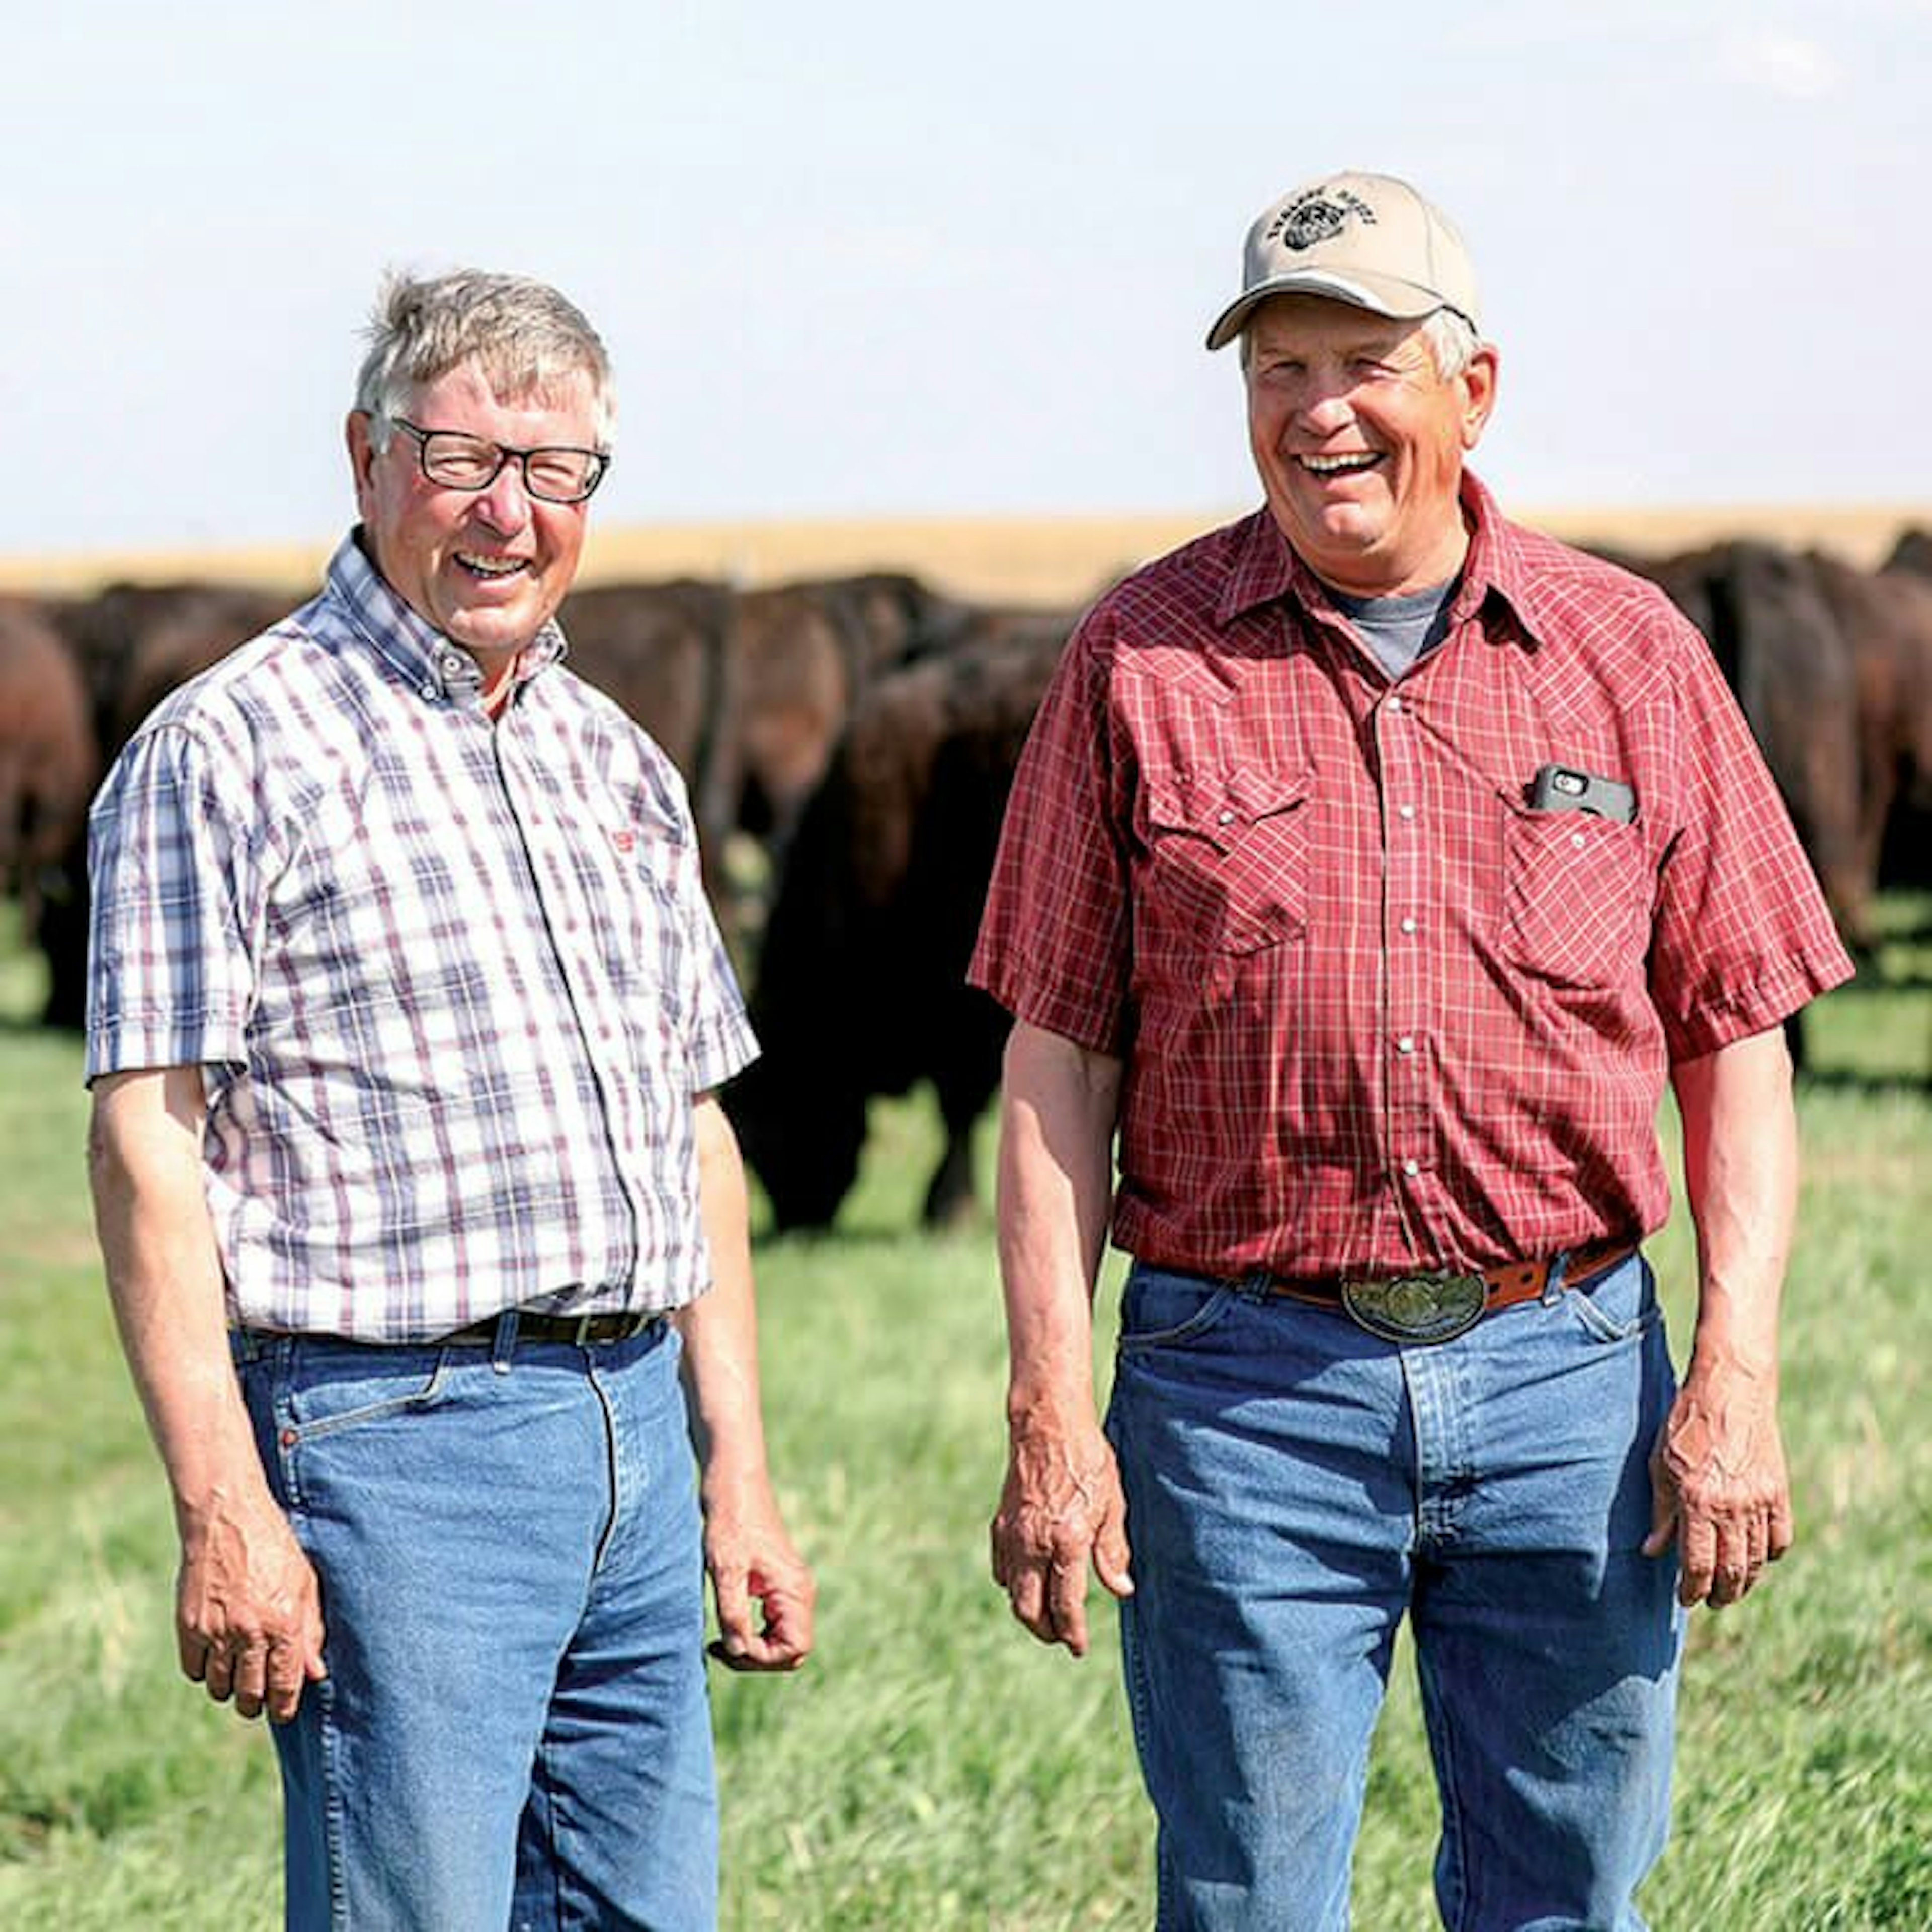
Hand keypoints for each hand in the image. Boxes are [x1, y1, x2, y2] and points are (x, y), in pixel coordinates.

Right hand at [176, 1492, 326, 1722]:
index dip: (283, 1706)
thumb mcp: (305, 1583)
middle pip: (249, 1694)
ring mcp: (216, 1631)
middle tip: (258, 1695)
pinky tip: (216, 1655)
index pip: (284, 1685)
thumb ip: (311, 1631)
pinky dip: (204, 1670)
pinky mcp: (188, 1627)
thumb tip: (315, 1674)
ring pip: (220, 1688)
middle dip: (255, 1701)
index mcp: (284, 1621)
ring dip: (229, 1687)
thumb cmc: (274, 1547)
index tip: (282, 1712)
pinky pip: (194, 1671)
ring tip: (238, 1672)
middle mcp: (249, 1632)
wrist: (226, 1519)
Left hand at [700, 1473, 815, 1672]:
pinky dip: (751, 1632)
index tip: (729, 1645)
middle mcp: (798, 1591)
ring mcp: (789, 1586)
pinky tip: (726, 1623)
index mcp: (794, 1589)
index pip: (794, 1649)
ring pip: (782, 1639)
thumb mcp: (726, 1569)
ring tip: (718, 1640)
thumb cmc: (730, 1521)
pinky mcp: (776, 1582)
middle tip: (719, 1647)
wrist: (733, 1483)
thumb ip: (733, 1613)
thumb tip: (738, 1651)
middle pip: (791, 1649)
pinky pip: (772, 1623)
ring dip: (752, 1647)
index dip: (762, 1659)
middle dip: (757, 1658)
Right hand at [990, 1412, 1131, 1655]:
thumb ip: (1113, 1550)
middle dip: (1046, 1631)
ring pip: (1012, 1592)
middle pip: (1030, 1610)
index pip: (1066, 1606)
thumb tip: (1122, 1590)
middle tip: (1062, 1637)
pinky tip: (1026, 1582)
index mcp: (1067, 1542)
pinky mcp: (1001, 1523)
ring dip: (1028, 1610)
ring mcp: (1013, 1535)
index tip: (1078, 1648)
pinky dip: (1011, 1583)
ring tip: (1047, 1616)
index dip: (1073, 1633)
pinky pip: (1001, 1567)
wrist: (1047, 1424)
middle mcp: (1034, 1544)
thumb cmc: (1087, 1460)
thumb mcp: (1112, 1503)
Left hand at [1643, 1364, 1792, 1608]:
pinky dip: (1768, 1554)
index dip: (1692, 1589)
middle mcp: (1732, 1506)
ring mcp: (1760, 1501)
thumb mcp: (1660, 1465)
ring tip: (1731, 1589)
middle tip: (1711, 1602)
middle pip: (1731, 1571)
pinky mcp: (1779, 1492)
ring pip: (1757, 1560)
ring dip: (1744, 1581)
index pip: (1697, 1564)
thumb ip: (1660, 1512)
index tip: (1685, 1598)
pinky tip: (1755, 1558)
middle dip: (1720, 1594)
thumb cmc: (1685, 1423)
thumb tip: (1651, 1552)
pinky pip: (1779, 1539)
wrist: (1730, 1390)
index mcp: (1697, 1501)